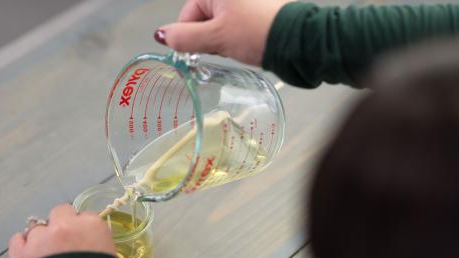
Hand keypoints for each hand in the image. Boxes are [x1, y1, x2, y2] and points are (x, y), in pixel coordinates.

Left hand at [8, 204, 116, 257]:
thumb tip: (88, 243)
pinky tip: (29, 256)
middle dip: (62, 225)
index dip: (83, 228)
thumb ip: (98, 244)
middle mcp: (64, 226)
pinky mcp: (20, 255)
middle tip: (64, 243)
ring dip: (42, 238)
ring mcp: (40, 240)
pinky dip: (22, 246)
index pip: (85, 216)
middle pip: (60, 212)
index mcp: (91, 226)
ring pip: (37, 228)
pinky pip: (17, 240)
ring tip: (46, 257)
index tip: (82, 239)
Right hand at [156, 0, 291, 65]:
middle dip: (208, 38)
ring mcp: (244, 3)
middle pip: (203, 19)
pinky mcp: (256, 11)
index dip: (190, 36)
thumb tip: (161, 35)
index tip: (198, 52)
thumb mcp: (215, 38)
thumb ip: (184, 37)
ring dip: (222, 40)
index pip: (187, 14)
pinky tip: (246, 44)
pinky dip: (236, 38)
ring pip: (219, 25)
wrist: (297, 40)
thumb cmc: (258, 33)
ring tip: (239, 45)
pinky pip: (235, 26)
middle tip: (224, 47)